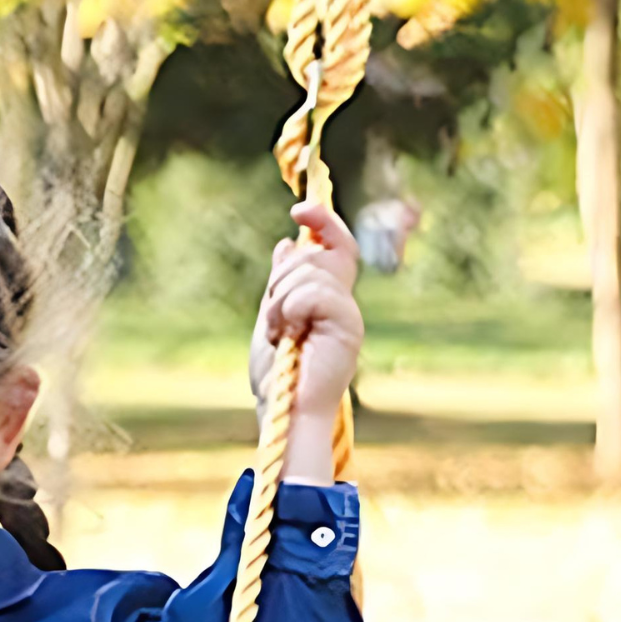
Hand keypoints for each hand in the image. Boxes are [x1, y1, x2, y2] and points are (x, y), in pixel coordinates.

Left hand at [248, 202, 364, 425]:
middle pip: (317, 255)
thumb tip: (287, 242)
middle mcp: (343, 302)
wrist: (282, 411)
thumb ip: (281, 284)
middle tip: (273, 317)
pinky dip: (290, 309)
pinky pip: (316, 291)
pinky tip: (288, 334)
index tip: (298, 210)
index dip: (322, 221)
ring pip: (312, 271)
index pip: (336, 245)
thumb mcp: (271, 319)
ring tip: (279, 333)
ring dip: (281, 300)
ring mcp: (348, 313)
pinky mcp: (349, 326)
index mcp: (328, 299)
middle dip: (282, 277)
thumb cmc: (276, 377)